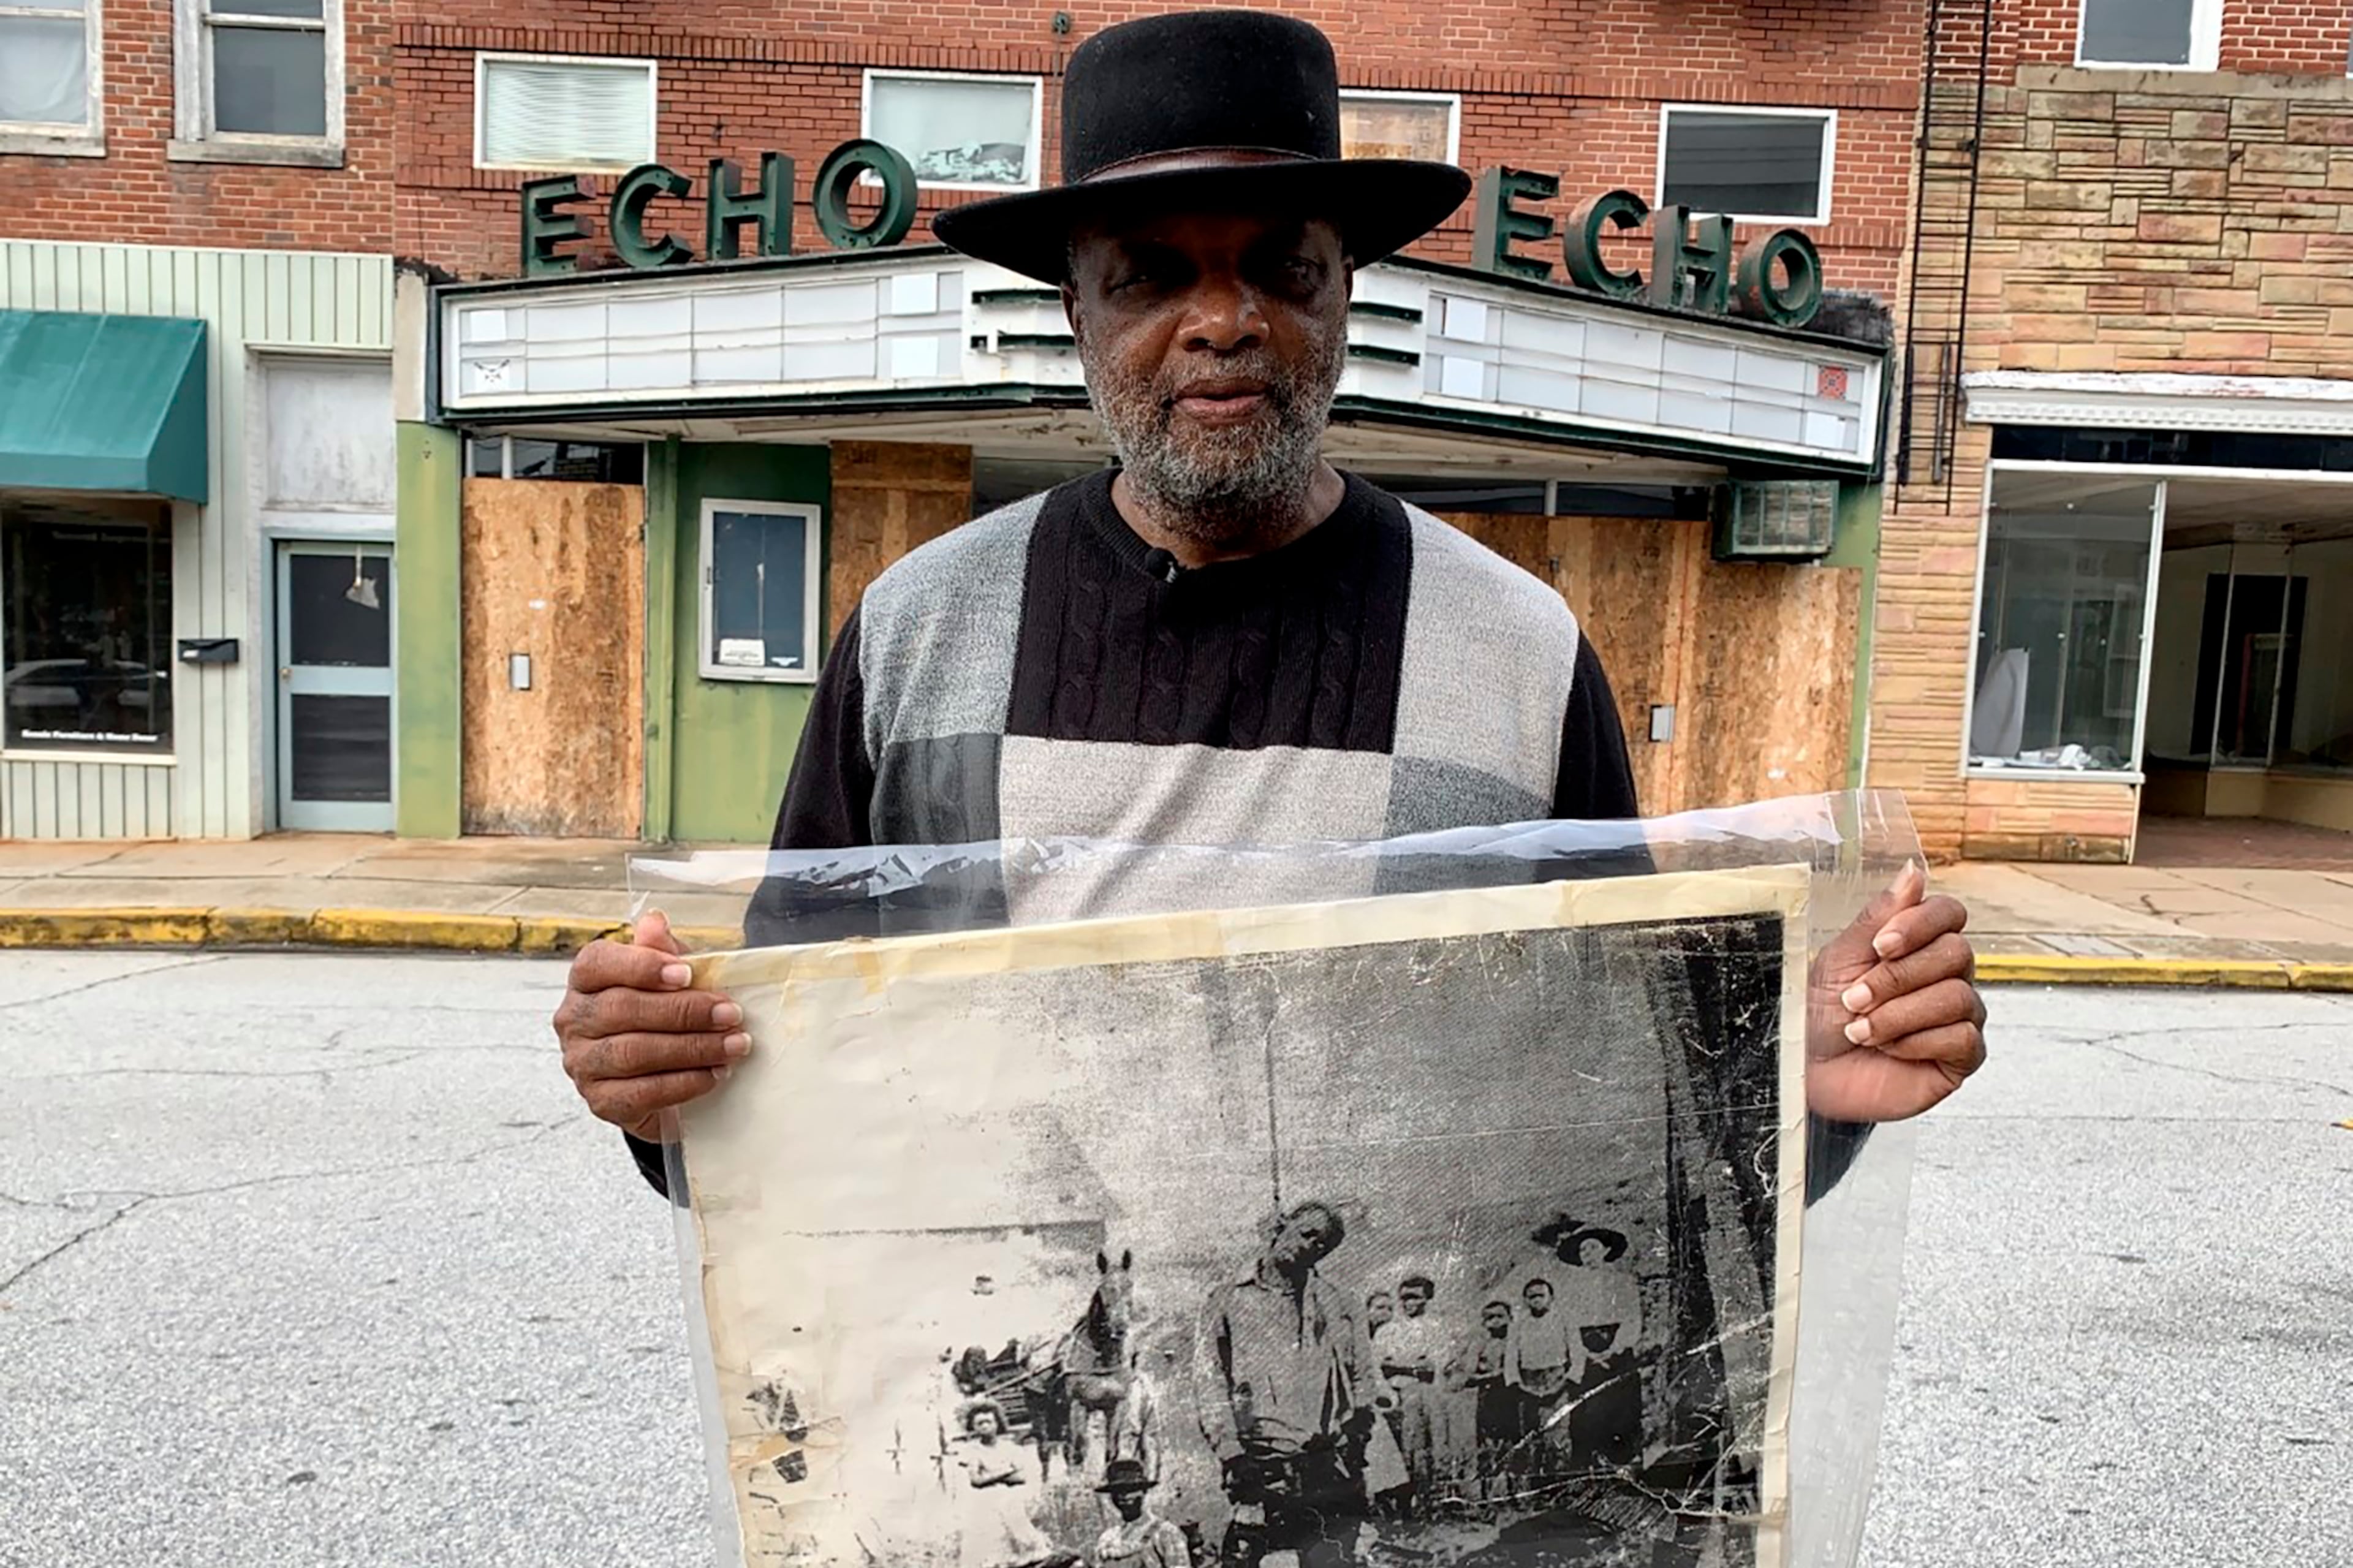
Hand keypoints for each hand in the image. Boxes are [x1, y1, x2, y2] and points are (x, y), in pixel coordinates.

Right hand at [554, 911, 748, 1140]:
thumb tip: (655, 921)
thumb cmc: (664, 1018)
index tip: (688, 973)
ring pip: (634, 1052)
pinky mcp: (600, 1101)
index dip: (642, 966)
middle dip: (684, 1011)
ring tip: (734, 1045)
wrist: (660, 1078)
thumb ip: (663, 951)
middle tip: (731, 1014)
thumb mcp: (671, 978)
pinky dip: (683, 1083)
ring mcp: (582, 1063)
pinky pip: (641, 1093)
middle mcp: (574, 1020)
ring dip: (692, 1048)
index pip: (598, 963)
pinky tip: (714, 1074)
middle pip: (623, 1009)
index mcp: (586, 980)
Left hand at [1806, 862, 1986, 1121]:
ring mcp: (1959, 1016)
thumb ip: (1878, 917)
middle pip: (1956, 953)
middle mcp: (1948, 976)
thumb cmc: (1820, 1012)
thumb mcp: (1840, 958)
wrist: (1810, 1070)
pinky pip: (1963, 1038)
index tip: (1880, 946)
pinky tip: (1889, 1049)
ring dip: (1899, 1014)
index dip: (1920, 924)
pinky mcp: (1962, 1056)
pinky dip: (1916, 1043)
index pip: (1949, 914)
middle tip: (1855, 998)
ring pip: (1958, 997)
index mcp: (1920, 945)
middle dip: (1897, 978)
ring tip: (1862, 1029)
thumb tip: (1913, 872)